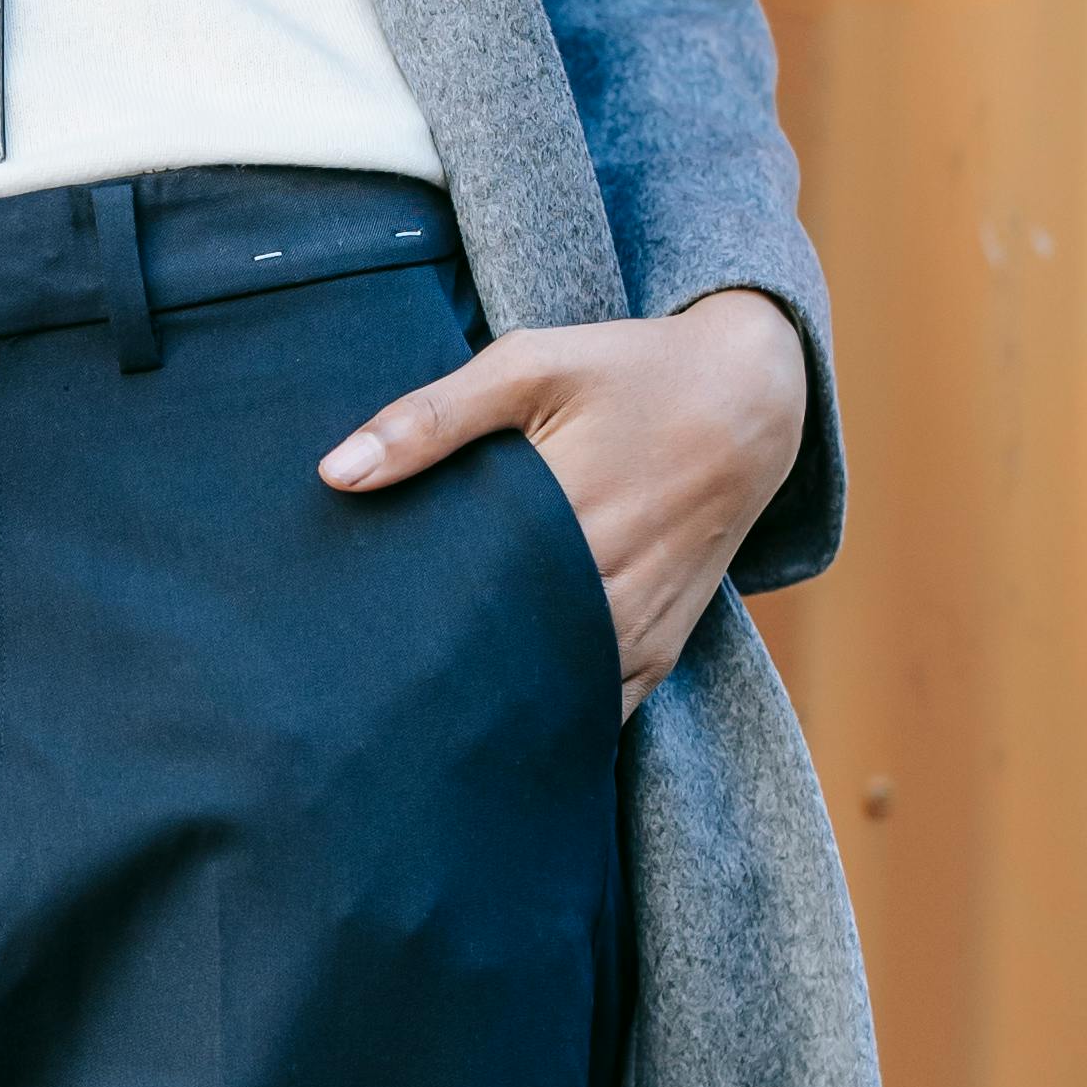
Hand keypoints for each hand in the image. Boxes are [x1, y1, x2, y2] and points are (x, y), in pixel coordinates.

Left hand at [318, 288, 808, 715]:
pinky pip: (599, 710)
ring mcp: (641, 624)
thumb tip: (334, 474)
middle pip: (499, 652)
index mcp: (568, 507)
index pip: (461, 594)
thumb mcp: (532, 364)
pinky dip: (547, 718)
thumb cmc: (629, 371)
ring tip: (405, 717)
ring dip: (485, 703)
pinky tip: (487, 723)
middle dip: (431, 672)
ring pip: (547, 693)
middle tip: (354, 687)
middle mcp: (610, 580)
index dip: (400, 623)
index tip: (342, 640)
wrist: (751, 399)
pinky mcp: (661, 648)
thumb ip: (432, 418)